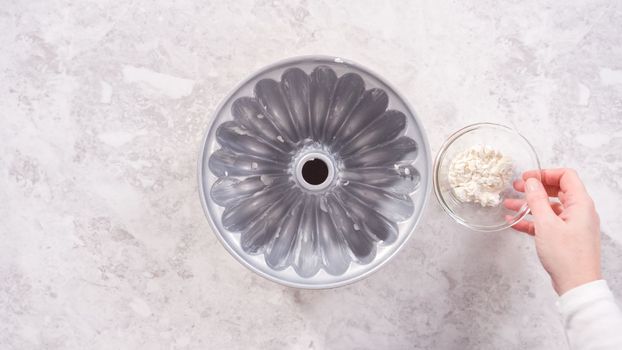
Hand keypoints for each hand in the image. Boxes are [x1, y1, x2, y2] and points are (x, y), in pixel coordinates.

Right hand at [504, 169, 601, 294]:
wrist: (577, 284)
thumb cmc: (567, 256)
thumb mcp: (546, 224)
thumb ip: (537, 200)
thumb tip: (531, 182)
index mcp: (580, 204)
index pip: (566, 176)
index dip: (545, 173)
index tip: (527, 177)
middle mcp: (579, 211)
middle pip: (556, 190)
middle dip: (535, 188)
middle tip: (516, 188)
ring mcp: (572, 224)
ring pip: (549, 207)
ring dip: (529, 205)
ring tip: (510, 205)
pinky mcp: (565, 236)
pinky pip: (547, 222)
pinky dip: (532, 220)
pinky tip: (515, 222)